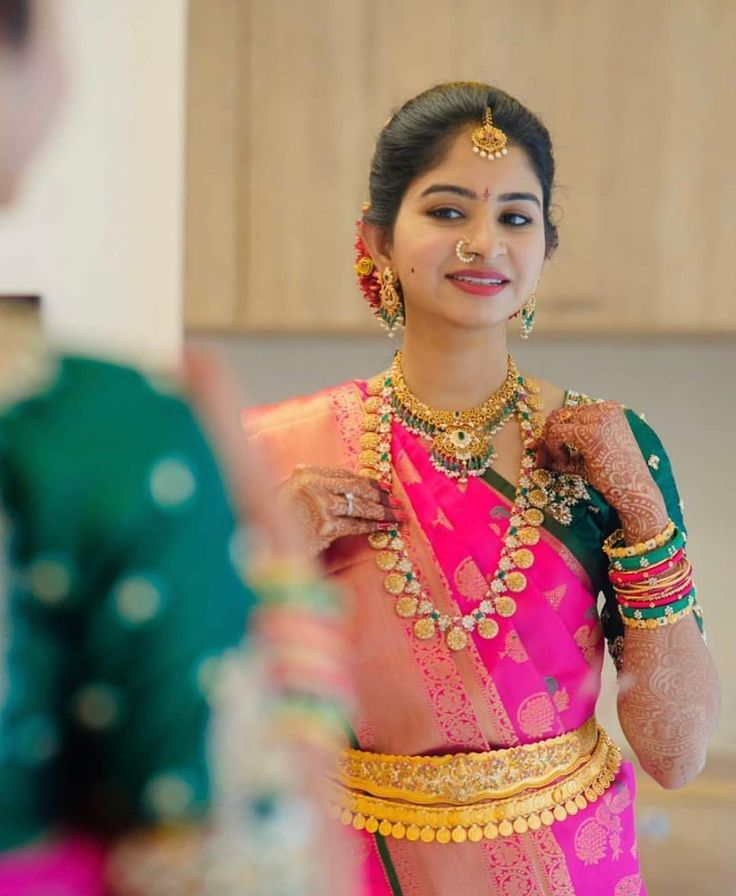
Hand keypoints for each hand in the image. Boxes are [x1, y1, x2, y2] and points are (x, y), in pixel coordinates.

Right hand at [278, 465, 402, 556]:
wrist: (262, 543)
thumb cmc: (277, 522)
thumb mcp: (293, 496)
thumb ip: (315, 488)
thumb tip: (350, 489)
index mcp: (306, 473)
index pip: (346, 474)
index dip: (368, 482)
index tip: (384, 488)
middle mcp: (313, 484)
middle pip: (356, 486)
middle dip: (380, 495)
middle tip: (398, 502)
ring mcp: (319, 503)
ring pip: (360, 505)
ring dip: (383, 510)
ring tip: (398, 514)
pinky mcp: (325, 524)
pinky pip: (356, 523)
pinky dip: (373, 525)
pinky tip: (385, 527)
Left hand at [536, 401, 666, 542]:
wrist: (634, 492)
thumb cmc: (612, 476)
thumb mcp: (584, 457)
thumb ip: (562, 448)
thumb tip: (534, 446)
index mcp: (608, 410)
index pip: (570, 413)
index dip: (553, 431)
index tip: (546, 452)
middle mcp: (605, 409)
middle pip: (560, 415)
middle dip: (547, 437)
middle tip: (545, 459)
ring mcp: (600, 418)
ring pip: (555, 422)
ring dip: (551, 444)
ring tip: (563, 462)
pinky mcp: (591, 432)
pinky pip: (556, 433)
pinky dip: (554, 448)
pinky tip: (565, 463)